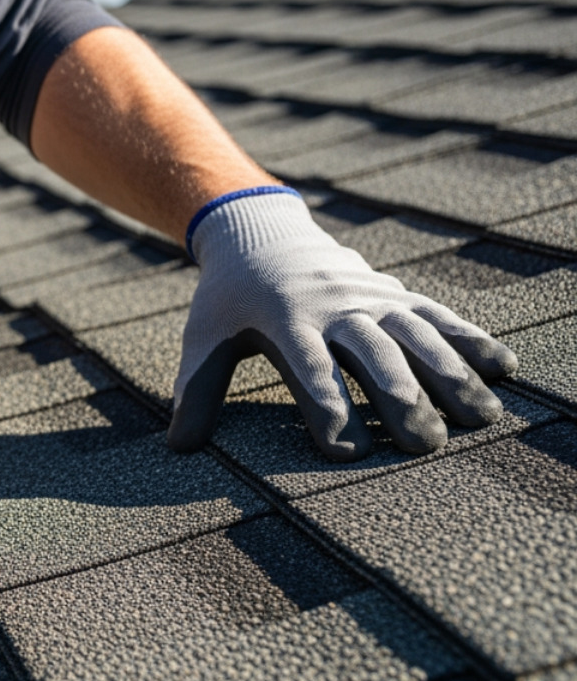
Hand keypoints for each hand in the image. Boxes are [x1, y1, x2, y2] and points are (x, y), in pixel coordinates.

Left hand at [168, 188, 517, 460]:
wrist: (260, 233)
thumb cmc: (229, 299)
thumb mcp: (204, 336)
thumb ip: (196, 390)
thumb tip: (178, 446)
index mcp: (284, 318)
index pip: (309, 364)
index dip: (326, 404)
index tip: (343, 447)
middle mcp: (333, 305)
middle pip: (373, 352)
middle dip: (400, 396)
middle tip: (423, 444)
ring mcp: (370, 296)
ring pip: (417, 334)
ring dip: (451, 374)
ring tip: (480, 419)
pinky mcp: (395, 292)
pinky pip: (438, 315)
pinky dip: (471, 339)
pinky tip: (503, 370)